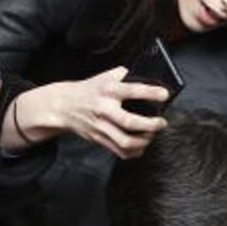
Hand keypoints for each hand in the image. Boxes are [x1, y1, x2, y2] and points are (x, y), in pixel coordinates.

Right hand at [10, 69, 167, 157]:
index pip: (131, 90)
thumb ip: (123, 75)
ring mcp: (100, 126)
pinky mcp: (98, 139)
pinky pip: (119, 151)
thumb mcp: (104, 77)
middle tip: (161, 122)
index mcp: (107, 91)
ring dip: (144, 141)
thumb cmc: (88, 90)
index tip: (165, 95)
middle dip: (151, 125)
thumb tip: (144, 73)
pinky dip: (134, 152)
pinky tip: (140, 145)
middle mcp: (104, 109)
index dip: (150, 93)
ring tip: (151, 135)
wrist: (61, 105)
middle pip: (129, 122)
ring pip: (125, 142)